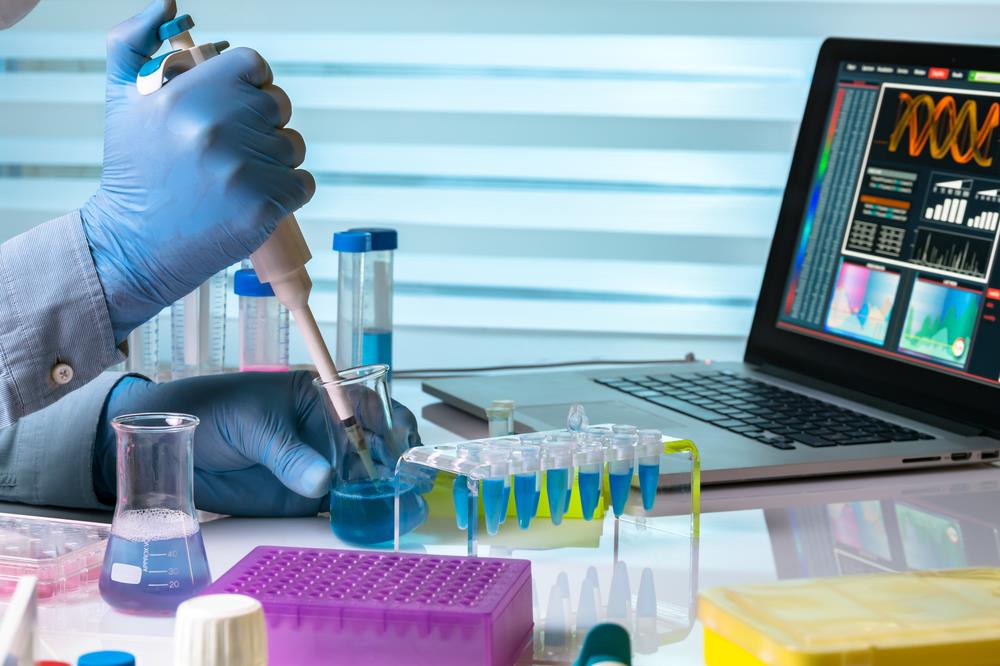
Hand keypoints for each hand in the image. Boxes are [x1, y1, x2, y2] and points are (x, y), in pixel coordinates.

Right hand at [81, 0, 314, 343]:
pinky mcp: (263, 206)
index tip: (233, 107)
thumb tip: (168, 3)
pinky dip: (286, 192)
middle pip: (278, 104)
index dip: (249, 85)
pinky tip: (251, 199)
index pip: (255, 65)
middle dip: (261, 124)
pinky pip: (304, 183)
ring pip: (293, 144)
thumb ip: (135, 40)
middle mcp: (216, 126)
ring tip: (235, 178)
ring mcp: (243, 168)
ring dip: (274, 160)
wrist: (133, 244)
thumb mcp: (122, 97)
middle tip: (229, 150)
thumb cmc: (135, 169)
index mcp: (187, 93)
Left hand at [94, 371, 422, 516]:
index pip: (367, 406)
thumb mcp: (250, 426)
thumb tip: (323, 482)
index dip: (391, 423)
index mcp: (319, 396)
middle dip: (393, 461)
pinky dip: (357, 515)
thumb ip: (287, 453)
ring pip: (362, 477)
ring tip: (396, 507)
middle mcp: (325, 429)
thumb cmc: (209, 412)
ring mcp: (318, 463)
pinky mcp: (304, 496)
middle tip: (401, 483)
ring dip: (382, 491)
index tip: (398, 445)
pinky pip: (339, 505)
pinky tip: (370, 523)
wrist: (169, 445)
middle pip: (374, 443)